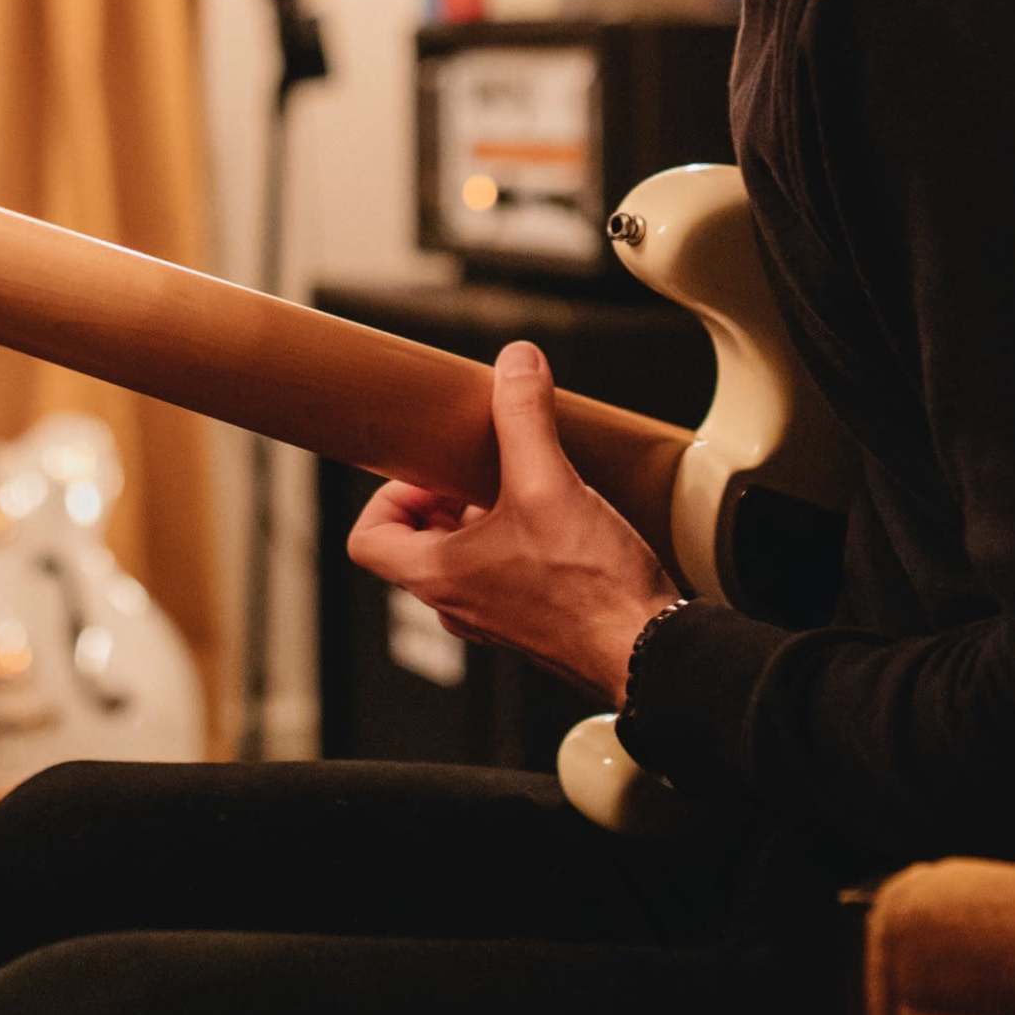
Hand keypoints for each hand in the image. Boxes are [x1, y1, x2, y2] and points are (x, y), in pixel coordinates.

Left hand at [348, 342, 683, 703]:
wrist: (648, 650)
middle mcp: (457, 604)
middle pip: (417, 542)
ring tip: (524, 485)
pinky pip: (501, 573)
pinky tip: (560, 518)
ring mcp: (494, 618)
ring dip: (481, 517)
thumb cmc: (592, 589)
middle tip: (480, 465)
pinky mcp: (533, 622)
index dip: (388, 496)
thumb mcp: (549, 485)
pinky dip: (515, 541)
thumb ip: (524, 417)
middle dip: (444, 495)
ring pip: (462, 557)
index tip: (429, 470)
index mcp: (438, 577)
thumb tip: (515, 364)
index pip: (367, 540)